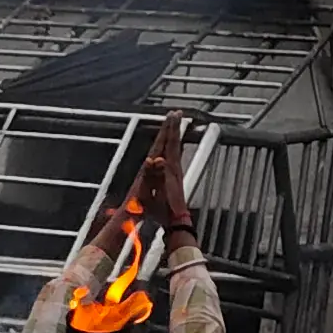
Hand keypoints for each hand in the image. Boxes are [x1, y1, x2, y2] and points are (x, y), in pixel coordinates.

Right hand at [138, 115, 195, 234]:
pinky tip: (176, 144)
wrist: (175, 220)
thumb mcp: (157, 190)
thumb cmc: (164, 208)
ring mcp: (176, 171)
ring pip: (175, 147)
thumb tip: (156, 159)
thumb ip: (156, 175)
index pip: (168, 144)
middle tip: (176, 113)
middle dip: (173, 127)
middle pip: (173, 142)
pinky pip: (175, 155)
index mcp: (168, 168)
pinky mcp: (176, 176)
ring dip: (175, 134)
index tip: (171, 115)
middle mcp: (174, 167)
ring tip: (176, 123)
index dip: (168, 129)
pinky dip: (175, 146)